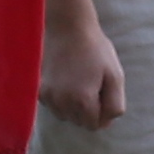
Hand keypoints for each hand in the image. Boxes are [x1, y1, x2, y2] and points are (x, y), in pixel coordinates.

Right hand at [44, 12, 127, 130]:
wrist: (67, 27)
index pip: (94, 125)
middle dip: (87, 110)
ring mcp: (48, 97)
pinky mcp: (39, 91)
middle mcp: (63, 103)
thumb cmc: (95, 49)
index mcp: (83, 101)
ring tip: (78, 83)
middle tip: (91, 85)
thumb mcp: (115, 75)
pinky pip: (53, 106)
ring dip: (73, 107)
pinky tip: (65, 81)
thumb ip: (114, 104)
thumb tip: (105, 123)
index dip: (101, 112)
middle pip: (79, 122)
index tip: (102, 93)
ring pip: (65, 116)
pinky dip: (60, 99)